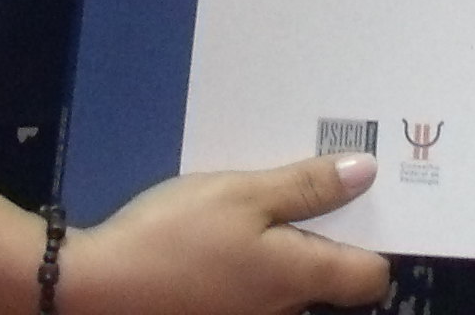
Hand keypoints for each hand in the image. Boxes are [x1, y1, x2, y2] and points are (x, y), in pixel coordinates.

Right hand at [58, 152, 388, 313]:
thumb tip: (367, 173)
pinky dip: (256, 259)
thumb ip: (306, 187)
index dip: (378, 239)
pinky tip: (229, 228)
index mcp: (299, 277)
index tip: (367, 200)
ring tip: (268, 196)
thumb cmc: (175, 237)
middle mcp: (284, 311)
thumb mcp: (242, 194)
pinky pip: (257, 288)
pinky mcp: (218, 312)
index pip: (372, 277)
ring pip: (292, 283)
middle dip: (330, 234)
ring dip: (288, 245)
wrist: (95, 290)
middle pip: (332, 281)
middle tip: (314, 182)